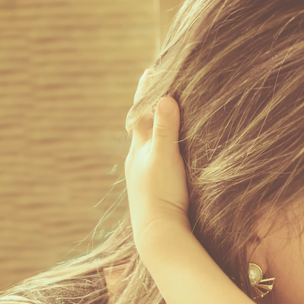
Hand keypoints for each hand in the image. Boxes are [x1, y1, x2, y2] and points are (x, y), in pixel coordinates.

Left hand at [124, 69, 191, 248]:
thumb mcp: (165, 157)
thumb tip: (164, 98)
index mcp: (140, 147)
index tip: (151, 71)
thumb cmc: (162, 194)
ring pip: (147, 145)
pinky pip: (154, 160)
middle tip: (156, 90)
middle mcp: (138, 159)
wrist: (158, 232)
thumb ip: (165, 129)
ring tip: (162, 119)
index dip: (147, 91)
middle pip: (141, 126)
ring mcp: (143, 175)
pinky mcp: (152, 189)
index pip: (141, 111)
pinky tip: (165, 155)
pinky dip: (159, 148)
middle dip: (148, 108)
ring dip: (154, 129)